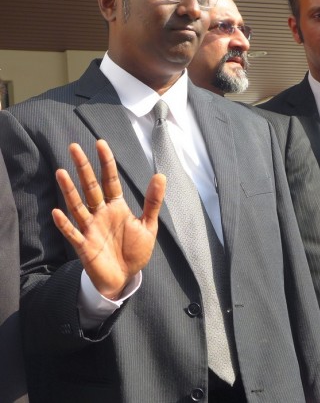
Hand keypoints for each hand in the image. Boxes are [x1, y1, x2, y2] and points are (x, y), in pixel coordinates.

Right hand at [52, 140, 165, 299]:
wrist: (125, 277)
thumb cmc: (135, 250)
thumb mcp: (148, 225)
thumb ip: (152, 201)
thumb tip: (160, 175)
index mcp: (117, 207)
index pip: (110, 180)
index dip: (106, 163)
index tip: (100, 143)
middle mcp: (101, 213)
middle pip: (90, 187)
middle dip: (83, 167)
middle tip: (74, 147)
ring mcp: (90, 228)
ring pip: (78, 205)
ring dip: (69, 190)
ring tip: (61, 172)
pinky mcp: (84, 246)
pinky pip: (73, 233)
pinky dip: (65, 223)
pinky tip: (57, 212)